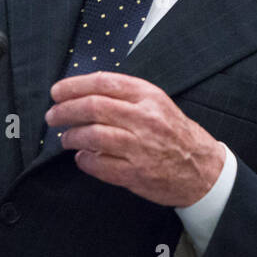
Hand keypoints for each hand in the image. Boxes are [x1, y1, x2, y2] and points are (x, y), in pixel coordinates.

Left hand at [46, 71, 225, 206]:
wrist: (202, 169)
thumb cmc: (177, 135)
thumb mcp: (158, 104)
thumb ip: (126, 96)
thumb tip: (85, 94)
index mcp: (149, 96)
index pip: (104, 82)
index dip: (74, 85)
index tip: (58, 91)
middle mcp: (145, 119)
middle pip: (93, 107)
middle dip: (65, 110)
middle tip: (53, 115)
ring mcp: (140, 147)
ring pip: (92, 136)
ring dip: (71, 136)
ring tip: (66, 138)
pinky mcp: (135, 173)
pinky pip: (98, 165)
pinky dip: (84, 160)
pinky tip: (82, 157)